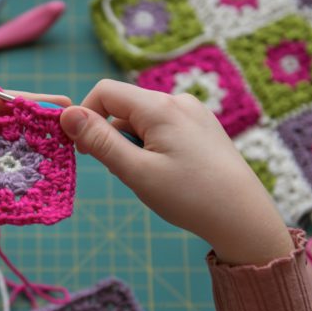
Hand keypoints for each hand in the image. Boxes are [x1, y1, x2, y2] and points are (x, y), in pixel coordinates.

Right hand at [59, 80, 292, 265]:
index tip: (82, 150)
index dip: (85, 116)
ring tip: (149, 177)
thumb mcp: (136, 172)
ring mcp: (194, 113)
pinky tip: (167, 174)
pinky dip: (152, 145)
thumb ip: (100, 141)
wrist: (244, 218)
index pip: (105, 92)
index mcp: (160, 107)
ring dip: (132, 142)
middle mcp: (178, 101)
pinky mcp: (204, 127)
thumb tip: (67, 114)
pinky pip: (164, 127)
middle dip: (111, 134)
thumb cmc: (190, 197)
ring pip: (144, 118)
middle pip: (125, 105)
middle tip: (121, 172)